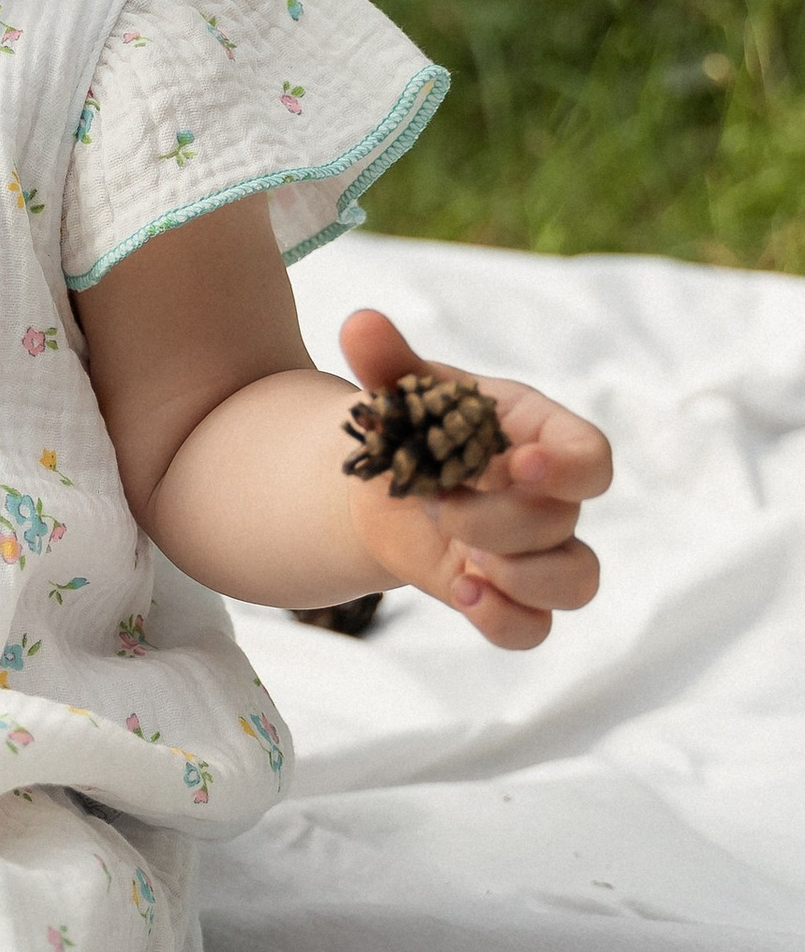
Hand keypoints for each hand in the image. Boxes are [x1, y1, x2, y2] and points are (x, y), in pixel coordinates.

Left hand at [338, 310, 610, 652]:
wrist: (388, 479)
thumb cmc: (416, 422)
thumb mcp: (402, 390)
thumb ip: (386, 360)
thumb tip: (359, 322)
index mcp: (539, 436)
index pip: (592, 456)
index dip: (570, 467)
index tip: (520, 463)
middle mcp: (550, 497)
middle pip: (563, 521)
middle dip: (498, 520)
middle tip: (435, 503)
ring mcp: (535, 551)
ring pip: (577, 581)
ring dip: (526, 580)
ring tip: (467, 565)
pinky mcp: (506, 594)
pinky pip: (536, 629)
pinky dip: (508, 624)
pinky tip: (465, 597)